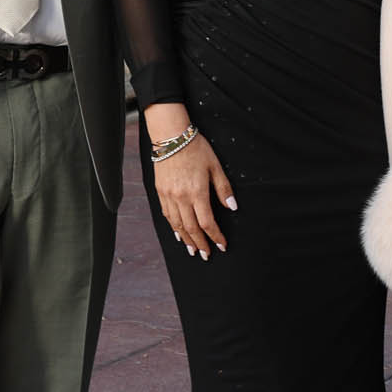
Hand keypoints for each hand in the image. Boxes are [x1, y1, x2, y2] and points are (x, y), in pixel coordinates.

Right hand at [145, 105, 235, 261]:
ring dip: (186, 239)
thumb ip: (223, 189)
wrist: (171, 136)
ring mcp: (168, 195)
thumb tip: (231, 207)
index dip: (215, 236)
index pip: (207, 222)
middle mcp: (181, 197)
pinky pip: (167, 214)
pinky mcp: (160, 191)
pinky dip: (173, 227)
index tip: (222, 245)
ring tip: (192, 250)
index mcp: (197, 191)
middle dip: (200, 243)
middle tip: (206, 255)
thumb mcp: (215, 166)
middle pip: (191, 227)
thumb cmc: (196, 148)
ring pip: (177, 224)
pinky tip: (179, 234)